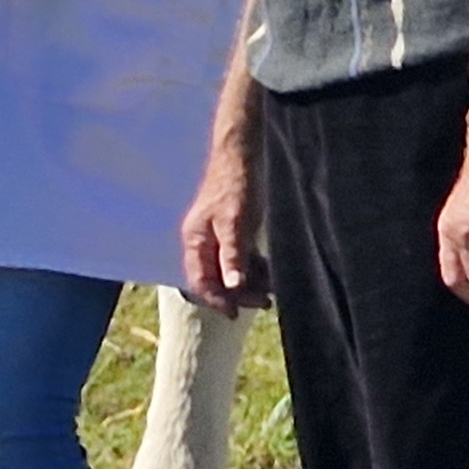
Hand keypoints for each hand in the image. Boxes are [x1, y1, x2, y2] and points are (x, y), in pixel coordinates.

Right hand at [178, 131, 264, 315]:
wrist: (243, 154)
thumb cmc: (236, 185)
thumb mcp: (235, 223)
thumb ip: (232, 255)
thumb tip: (231, 287)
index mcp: (196, 240)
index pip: (200, 281)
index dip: (217, 300)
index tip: (236, 314)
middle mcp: (203, 241)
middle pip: (216, 279)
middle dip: (239, 294)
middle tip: (266, 302)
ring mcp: (219, 236)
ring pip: (230, 270)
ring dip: (249, 282)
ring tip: (272, 290)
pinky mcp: (234, 230)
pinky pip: (241, 258)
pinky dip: (254, 268)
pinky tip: (270, 273)